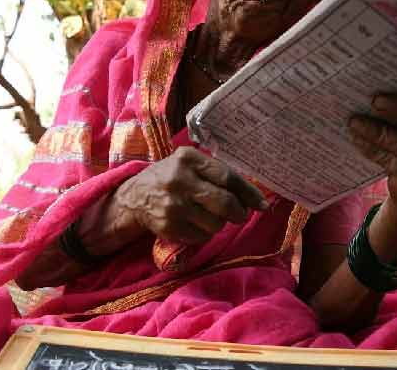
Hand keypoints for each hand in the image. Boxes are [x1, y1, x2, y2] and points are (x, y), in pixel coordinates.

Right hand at [112, 147, 268, 243]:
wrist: (135, 197)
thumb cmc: (171, 177)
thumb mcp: (189, 164)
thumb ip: (217, 174)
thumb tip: (254, 198)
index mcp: (188, 159)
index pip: (227, 177)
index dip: (248, 193)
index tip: (262, 204)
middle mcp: (179, 180)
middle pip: (225, 203)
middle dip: (239, 212)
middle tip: (239, 214)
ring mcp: (173, 205)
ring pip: (216, 223)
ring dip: (219, 223)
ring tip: (208, 216)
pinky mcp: (169, 226)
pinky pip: (202, 236)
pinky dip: (204, 233)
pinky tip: (195, 223)